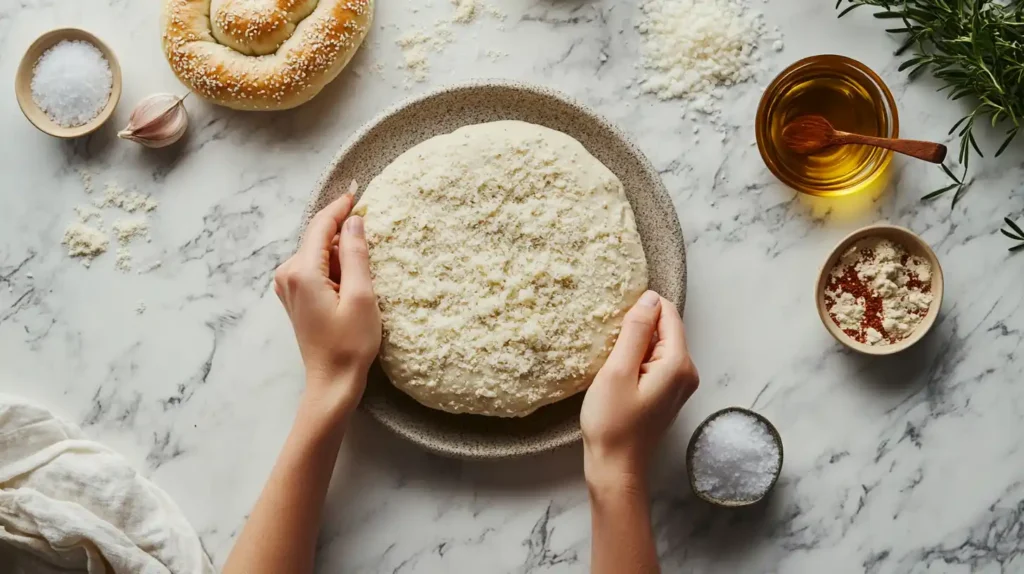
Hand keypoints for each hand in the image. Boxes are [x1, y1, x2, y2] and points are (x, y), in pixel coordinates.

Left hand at [273, 192, 381, 414]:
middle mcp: (288, 274)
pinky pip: (316, 267)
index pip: (321, 225)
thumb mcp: (362, 296)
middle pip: (318, 237)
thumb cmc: (350, 343)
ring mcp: (288, 285)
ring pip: (318, 252)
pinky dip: (335, 264)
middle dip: (344, 229)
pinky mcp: (295, 296)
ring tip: (368, 260)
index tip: (358, 190)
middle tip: (374, 224)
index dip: (340, 206)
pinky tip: (354, 276)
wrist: (332, 381)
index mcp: (302, 271)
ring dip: (342, 250)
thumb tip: (355, 221)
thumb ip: (357, 254)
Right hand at [581, 291, 698, 487]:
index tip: (615, 316)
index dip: (642, 307)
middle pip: (665, 329)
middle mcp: (687, 371)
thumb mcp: (617, 371)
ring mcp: (680, 384)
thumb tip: (649, 297)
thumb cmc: (612, 423)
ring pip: (659, 346)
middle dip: (638, 327)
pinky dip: (638, 360)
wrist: (616, 468)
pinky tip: (619, 374)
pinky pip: (656, 363)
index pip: (668, 314)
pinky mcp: (669, 393)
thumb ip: (636, 331)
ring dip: (636, 345)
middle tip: (608, 342)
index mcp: (678, 363)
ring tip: (611, 360)